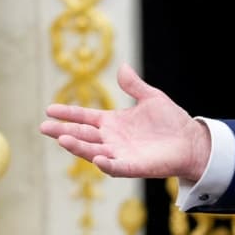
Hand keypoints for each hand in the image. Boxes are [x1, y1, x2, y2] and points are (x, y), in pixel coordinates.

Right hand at [41, 64, 211, 179]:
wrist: (191, 140)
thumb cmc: (171, 121)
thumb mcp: (151, 97)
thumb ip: (134, 85)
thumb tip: (122, 67)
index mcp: (113, 123)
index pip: (84, 118)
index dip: (68, 114)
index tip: (49, 109)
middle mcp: (112, 140)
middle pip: (83, 135)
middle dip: (64, 131)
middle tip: (44, 127)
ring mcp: (121, 154)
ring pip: (93, 151)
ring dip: (78, 146)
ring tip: (62, 139)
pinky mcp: (134, 166)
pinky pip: (117, 167)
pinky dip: (107, 164)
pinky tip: (97, 159)